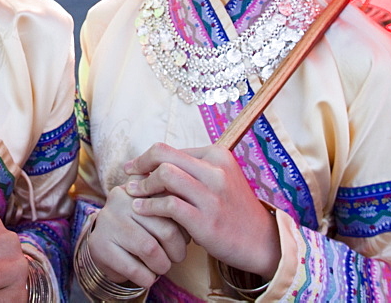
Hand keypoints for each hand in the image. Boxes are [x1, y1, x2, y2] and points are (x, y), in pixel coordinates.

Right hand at [86, 181, 189, 288]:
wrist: (101, 245)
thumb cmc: (135, 227)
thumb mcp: (150, 210)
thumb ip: (169, 204)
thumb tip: (196, 211)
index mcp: (136, 188)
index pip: (171, 204)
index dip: (184, 225)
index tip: (186, 235)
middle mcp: (120, 201)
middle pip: (165, 228)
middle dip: (177, 249)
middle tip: (177, 256)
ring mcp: (108, 222)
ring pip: (150, 249)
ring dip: (163, 265)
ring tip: (162, 266)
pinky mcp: (100, 246)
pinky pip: (134, 268)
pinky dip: (147, 278)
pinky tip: (148, 276)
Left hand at [124, 142, 280, 278]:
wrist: (261, 240)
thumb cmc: (233, 208)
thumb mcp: (219, 179)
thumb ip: (192, 169)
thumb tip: (154, 163)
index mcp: (217, 155)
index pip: (171, 149)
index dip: (148, 158)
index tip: (135, 167)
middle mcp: (216, 171)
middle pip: (164, 155)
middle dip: (140, 164)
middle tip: (129, 175)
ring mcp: (212, 196)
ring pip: (165, 175)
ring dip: (144, 185)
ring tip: (134, 194)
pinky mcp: (206, 220)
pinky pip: (169, 205)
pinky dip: (149, 206)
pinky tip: (141, 210)